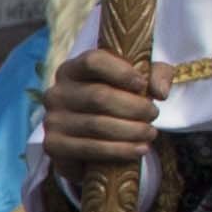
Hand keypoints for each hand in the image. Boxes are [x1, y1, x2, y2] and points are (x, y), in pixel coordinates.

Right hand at [40, 47, 159, 182]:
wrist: (90, 141)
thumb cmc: (115, 103)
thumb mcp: (137, 82)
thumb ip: (155, 76)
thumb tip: (160, 91)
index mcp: (73, 70)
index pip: (93, 61)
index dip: (121, 71)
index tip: (142, 85)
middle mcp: (56, 92)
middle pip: (99, 96)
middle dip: (134, 107)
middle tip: (153, 115)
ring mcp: (52, 120)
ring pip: (97, 124)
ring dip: (131, 131)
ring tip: (150, 133)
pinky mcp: (53, 146)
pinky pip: (90, 148)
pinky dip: (119, 150)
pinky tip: (139, 149)